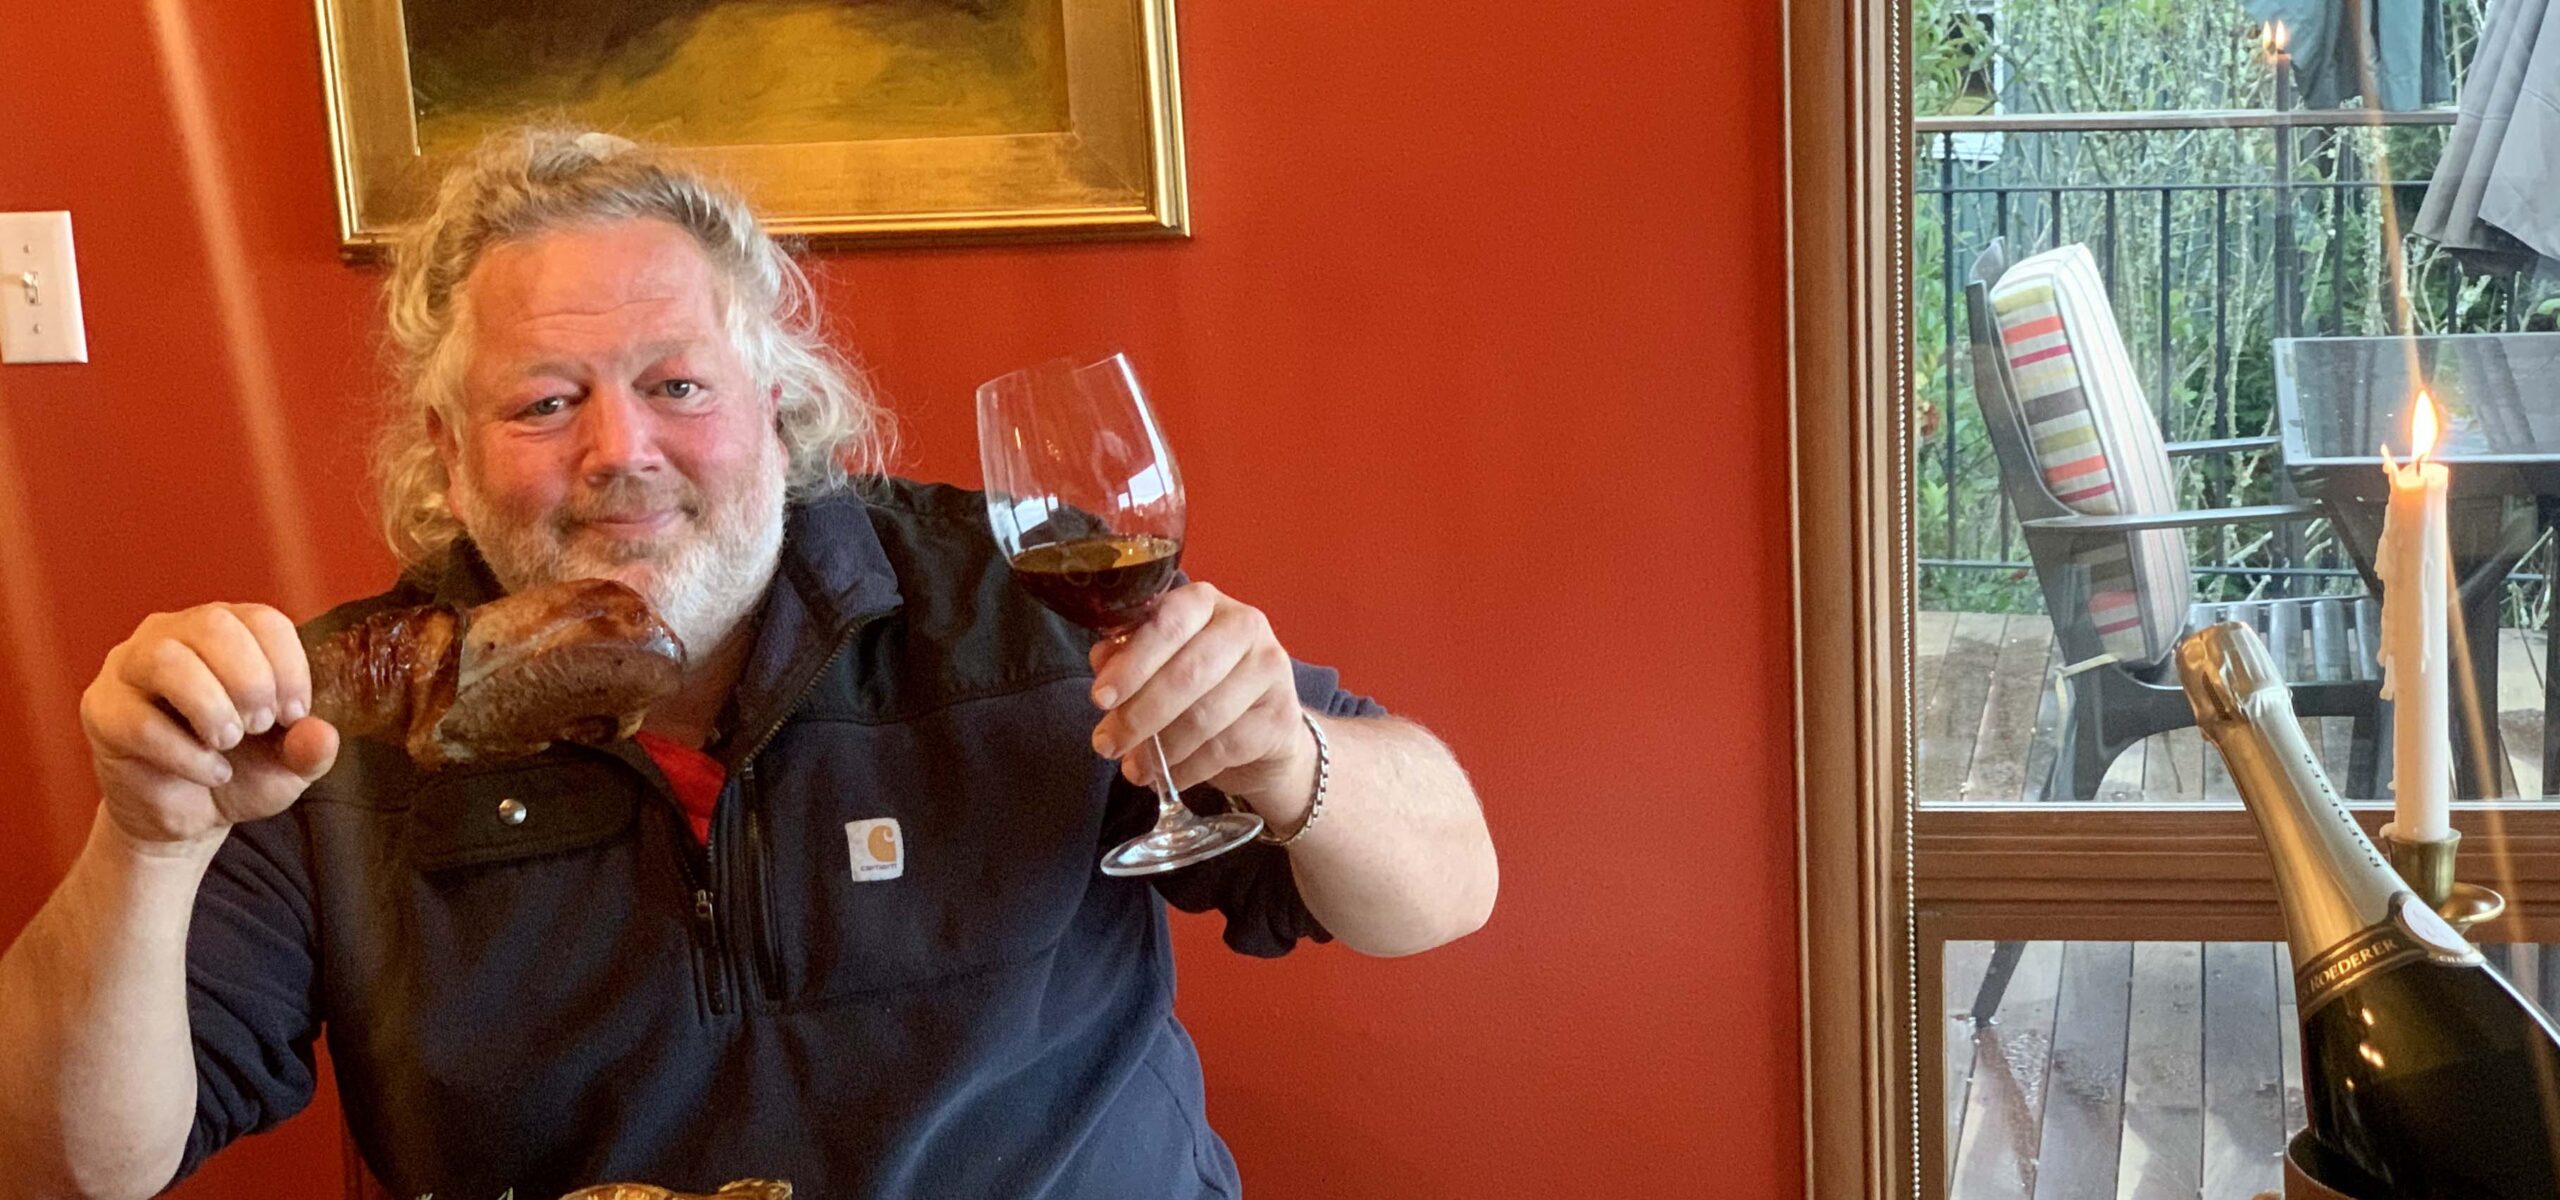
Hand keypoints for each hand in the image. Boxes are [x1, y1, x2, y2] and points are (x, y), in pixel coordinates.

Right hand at [79, 603, 339, 853]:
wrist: (192, 814)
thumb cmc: (243, 769)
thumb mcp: (290, 764)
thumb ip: (312, 748)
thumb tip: (320, 733)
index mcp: (229, 631)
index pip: (262, 620)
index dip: (288, 666)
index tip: (295, 714)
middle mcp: (174, 634)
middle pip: (213, 625)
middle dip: (250, 681)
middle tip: (260, 726)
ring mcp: (130, 667)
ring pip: (167, 660)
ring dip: (211, 706)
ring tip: (229, 742)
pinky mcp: (103, 710)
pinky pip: (140, 721)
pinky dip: (186, 753)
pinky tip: (210, 772)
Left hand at [1087, 582, 1315, 812]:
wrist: (1262, 723)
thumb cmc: (1200, 684)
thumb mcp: (1159, 662)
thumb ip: (1127, 657)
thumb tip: (1103, 666)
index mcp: (1205, 601)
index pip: (1167, 624)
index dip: (1132, 664)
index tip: (1100, 698)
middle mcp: (1244, 625)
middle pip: (1187, 674)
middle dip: (1139, 715)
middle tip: (1107, 745)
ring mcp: (1270, 668)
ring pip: (1204, 716)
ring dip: (1160, 750)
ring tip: (1133, 769)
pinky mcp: (1281, 715)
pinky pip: (1224, 748)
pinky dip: (1187, 768)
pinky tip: (1167, 777)